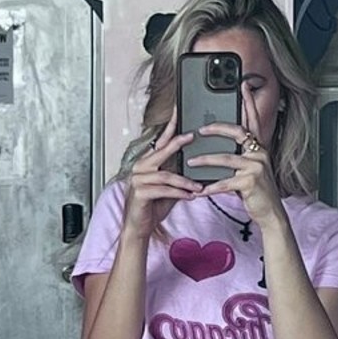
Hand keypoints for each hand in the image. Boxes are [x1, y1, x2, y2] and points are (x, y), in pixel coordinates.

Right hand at [123, 106, 202, 239]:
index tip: (178, 111)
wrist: (139, 227)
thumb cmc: (153, 206)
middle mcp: (140, 168)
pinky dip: (178, 193)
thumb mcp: (171, 188)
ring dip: (185, 181)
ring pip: (166, 175)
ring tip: (198, 187)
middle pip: (161, 152)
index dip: (169, 127)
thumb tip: (199, 167)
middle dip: (177, 143)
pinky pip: (163, 190)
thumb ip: (180, 176)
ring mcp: (138, 180)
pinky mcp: (139, 193)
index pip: (160, 141)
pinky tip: (190, 196)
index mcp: (148, 163)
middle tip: (192, 137)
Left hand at [185, 94, 284, 227]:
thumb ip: (238, 157)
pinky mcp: (250, 183)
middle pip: (237, 132)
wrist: (271, 213)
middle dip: (217, 128)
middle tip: (200, 129)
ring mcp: (256, 167)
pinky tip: (199, 190)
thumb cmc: (257, 191)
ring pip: (225, 158)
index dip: (248, 102)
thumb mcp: (249, 169)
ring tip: (190, 161)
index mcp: (258, 148)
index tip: (242, 85)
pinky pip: (225, 182)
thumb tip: (216, 148)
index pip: (253, 120)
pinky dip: (210, 187)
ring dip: (205, 160)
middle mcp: (259, 153)